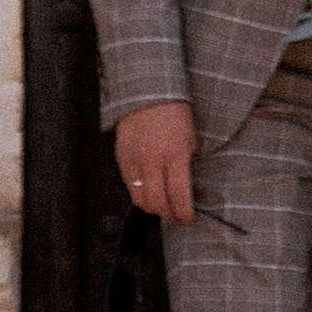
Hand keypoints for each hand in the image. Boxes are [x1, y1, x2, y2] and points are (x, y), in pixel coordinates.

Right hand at [114, 100, 196, 223]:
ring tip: (163, 205)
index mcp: (174, 155)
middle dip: (169, 214)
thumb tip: (187, 192)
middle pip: (157, 203)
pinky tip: (149, 188)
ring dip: (153, 207)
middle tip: (177, 215)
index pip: (178, 196)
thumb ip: (186, 167)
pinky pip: (130, 187)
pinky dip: (140, 193)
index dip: (184, 213)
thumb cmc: (175, 114)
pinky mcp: (121, 159)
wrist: (148, 93)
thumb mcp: (190, 140)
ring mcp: (134, 161)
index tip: (189, 217)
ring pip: (140, 200)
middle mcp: (152, 161)